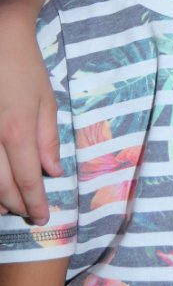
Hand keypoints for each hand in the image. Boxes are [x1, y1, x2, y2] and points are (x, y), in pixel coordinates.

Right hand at [0, 5, 59, 222]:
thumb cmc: (24, 67)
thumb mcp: (47, 100)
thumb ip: (48, 139)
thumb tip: (54, 171)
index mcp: (18, 130)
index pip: (27, 180)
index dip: (34, 203)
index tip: (43, 217)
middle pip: (0, 185)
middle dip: (15, 205)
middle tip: (26, 214)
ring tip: (4, 208)